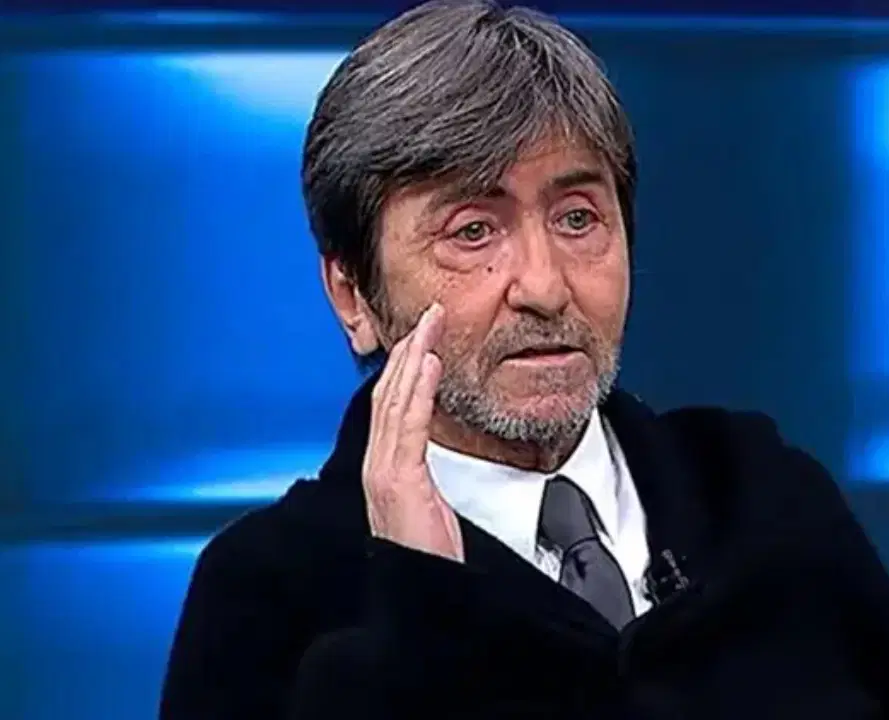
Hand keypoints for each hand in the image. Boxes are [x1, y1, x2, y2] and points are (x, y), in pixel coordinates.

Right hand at [362, 304, 463, 560]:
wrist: (424, 600)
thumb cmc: (428, 560)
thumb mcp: (427, 510)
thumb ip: (424, 479)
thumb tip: (431, 458)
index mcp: (384, 471)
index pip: (391, 408)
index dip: (404, 369)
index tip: (421, 339)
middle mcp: (378, 467)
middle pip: (389, 395)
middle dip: (408, 351)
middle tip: (428, 316)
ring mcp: (385, 474)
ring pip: (396, 402)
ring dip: (414, 358)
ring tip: (430, 326)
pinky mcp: (400, 483)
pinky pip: (409, 427)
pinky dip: (418, 390)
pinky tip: (428, 363)